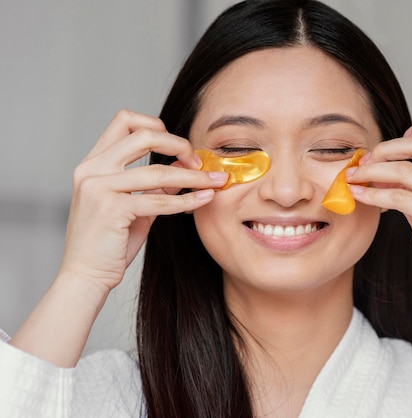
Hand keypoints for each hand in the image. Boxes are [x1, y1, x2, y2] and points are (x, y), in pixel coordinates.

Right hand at [59, 110, 226, 291]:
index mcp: (93, 163)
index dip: (157, 126)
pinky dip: (187, 201)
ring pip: (158, 171)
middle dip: (180, 144)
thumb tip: (184, 165)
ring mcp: (98, 187)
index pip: (124, 121)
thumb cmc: (109, 243)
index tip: (179, 148)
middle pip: (143, 135)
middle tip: (200, 163)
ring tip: (216, 182)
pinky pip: (159, 200)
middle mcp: (91, 169)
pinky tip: (204, 199)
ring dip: (194, 177)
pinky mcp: (110, 209)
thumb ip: (155, 185)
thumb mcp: (134, 206)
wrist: (85, 277)